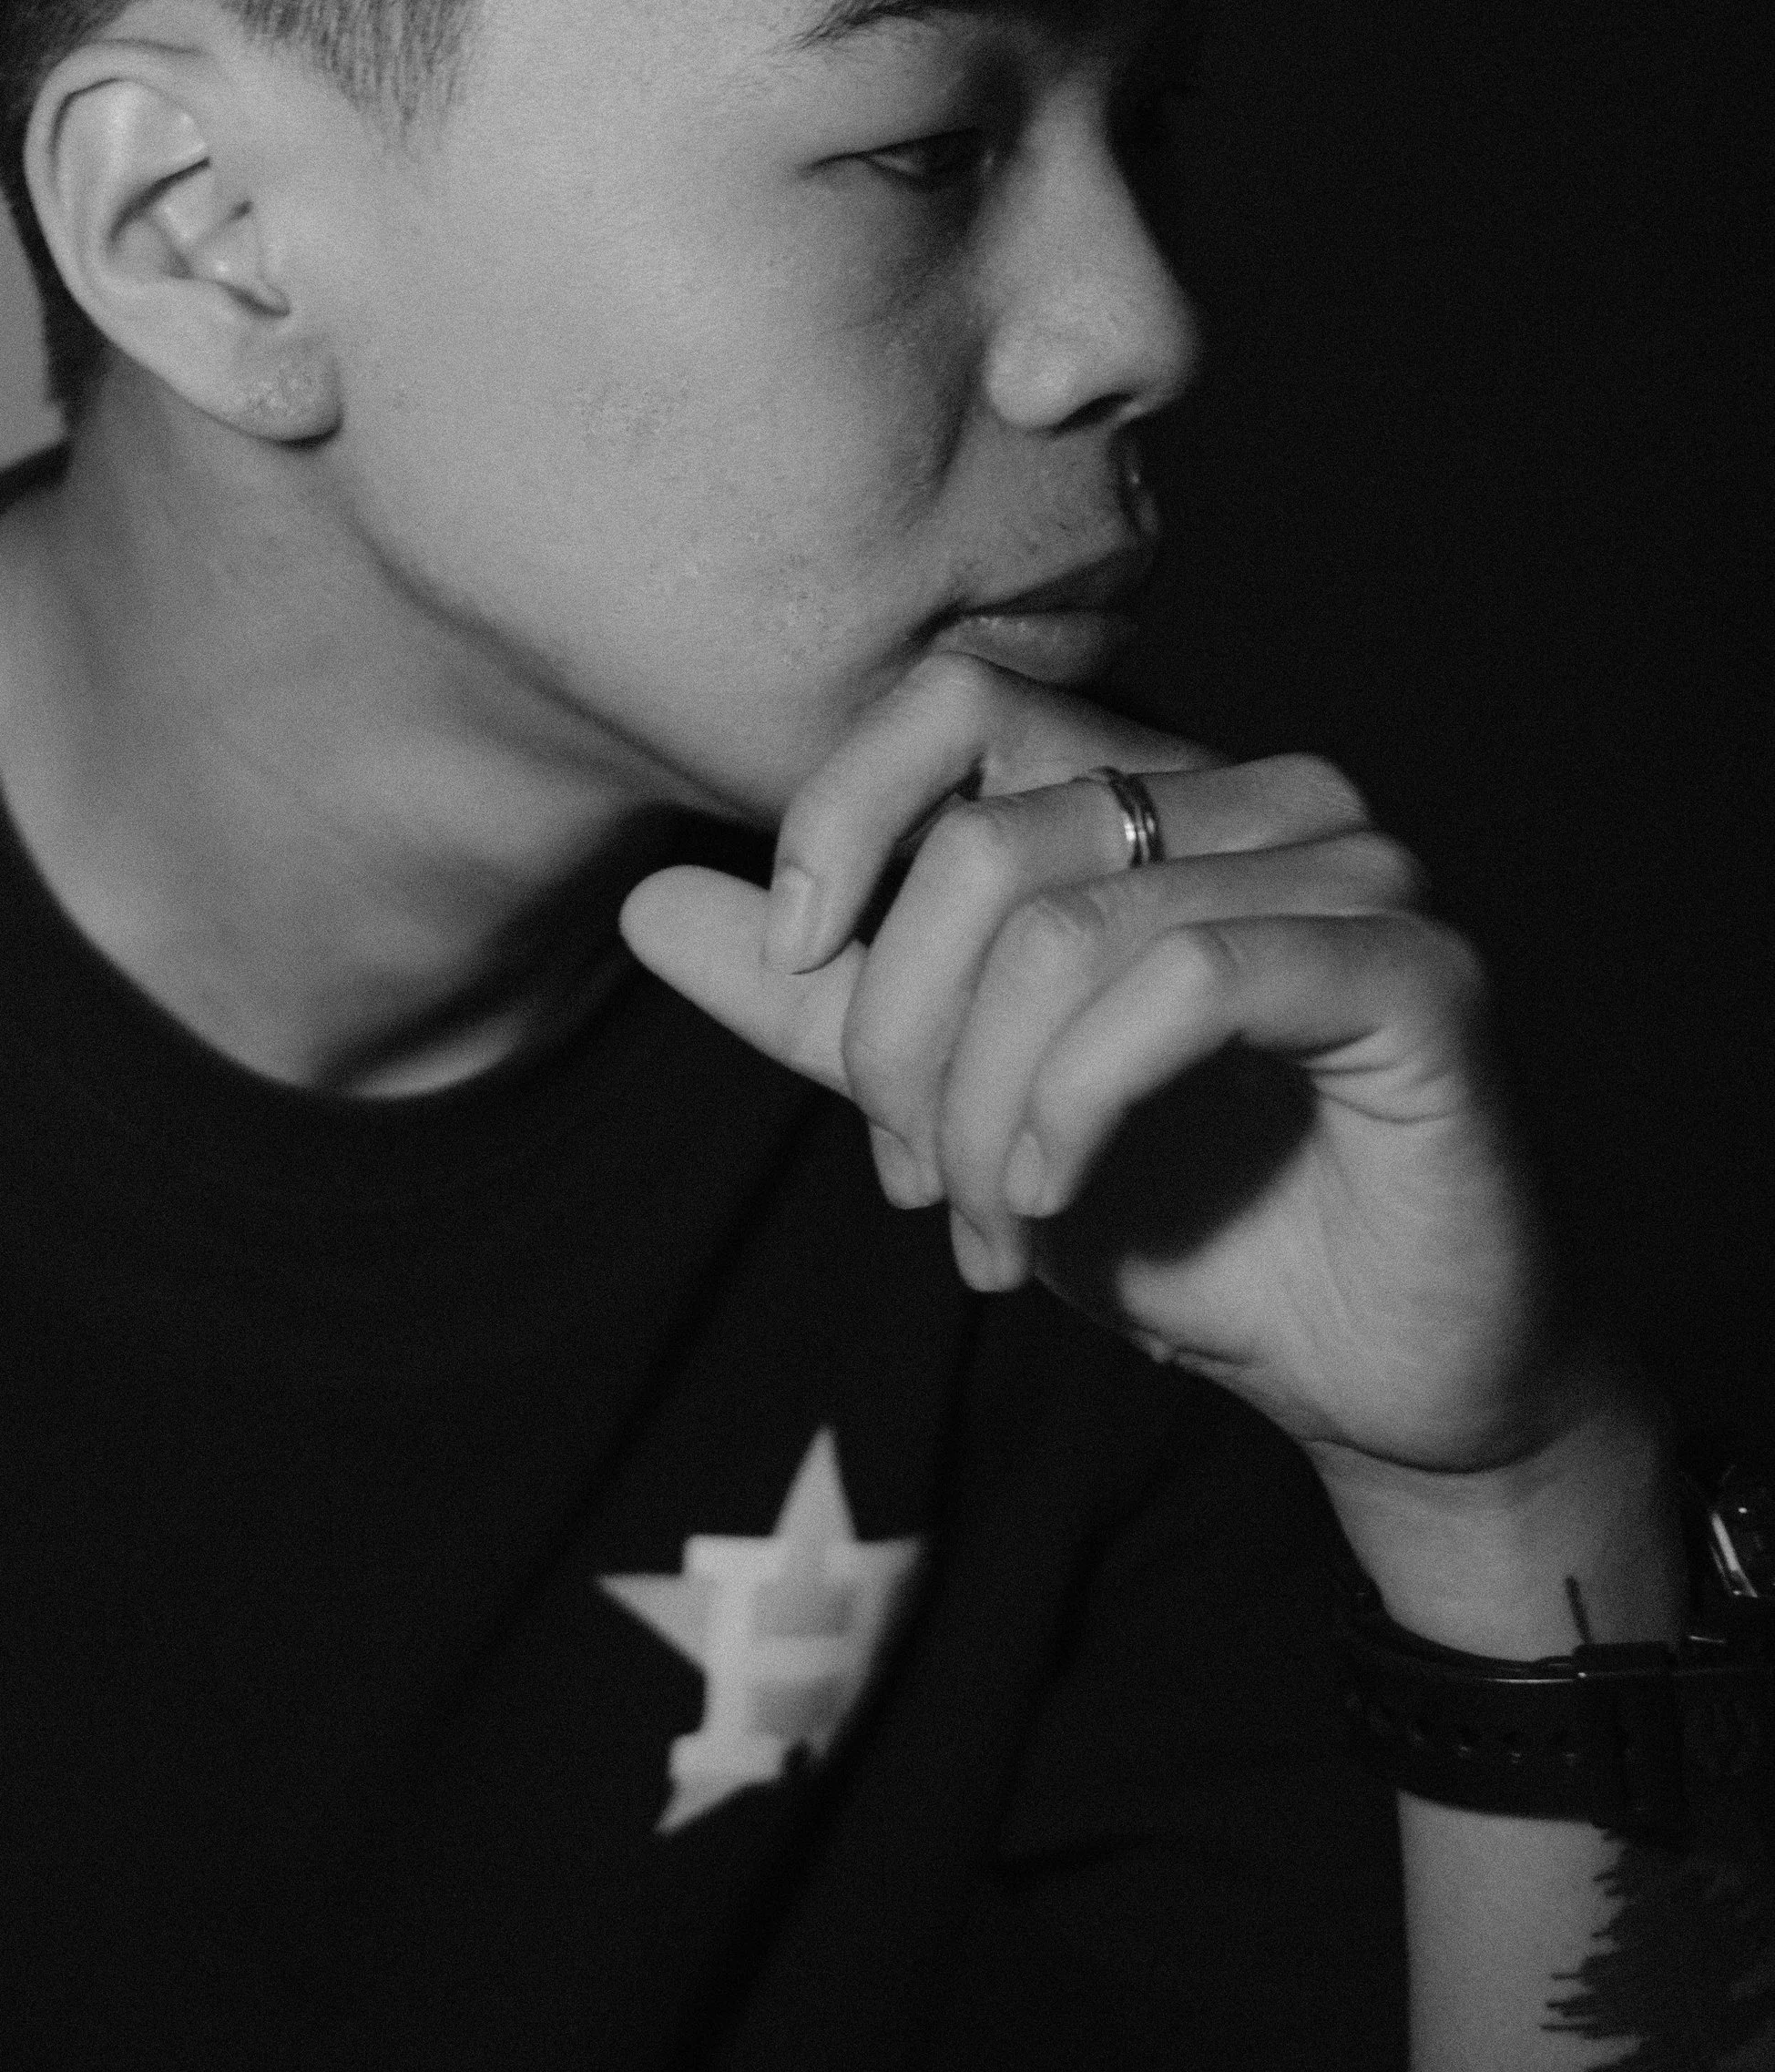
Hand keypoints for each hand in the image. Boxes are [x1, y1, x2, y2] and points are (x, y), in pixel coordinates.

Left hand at [621, 655, 1560, 1483]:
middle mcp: (1265, 792)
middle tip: (913, 1183)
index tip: (795, 964)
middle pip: (986, 841)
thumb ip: (816, 1007)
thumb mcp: (954, 1108)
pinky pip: (1191, 987)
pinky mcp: (1422, 971)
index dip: (841, 815)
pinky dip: (1080, 1107)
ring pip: (1071, 927)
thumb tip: (649, 904)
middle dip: (899, 1039)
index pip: (955, 699)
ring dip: (982, 1110)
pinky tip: (1061, 1201)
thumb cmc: (1178, 1219)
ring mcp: (1358, 866)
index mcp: (1156, 789)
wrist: (1370, 1372)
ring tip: (988, 1230)